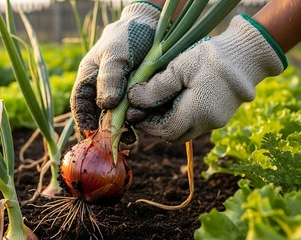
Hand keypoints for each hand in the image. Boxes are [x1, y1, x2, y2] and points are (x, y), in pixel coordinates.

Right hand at [70, 1, 160, 141]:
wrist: (153, 27)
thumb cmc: (127, 37)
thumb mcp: (115, 54)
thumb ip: (110, 78)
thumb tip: (106, 105)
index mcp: (90, 78)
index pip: (80, 103)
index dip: (83, 120)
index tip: (90, 133)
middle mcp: (103, 89)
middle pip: (98, 115)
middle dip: (104, 130)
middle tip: (112, 142)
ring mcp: (121, 94)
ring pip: (117, 117)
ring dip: (122, 129)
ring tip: (129, 138)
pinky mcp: (138, 97)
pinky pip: (134, 114)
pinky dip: (137, 123)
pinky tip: (142, 129)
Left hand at [126, 14, 286, 143]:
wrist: (247, 53)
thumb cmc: (211, 57)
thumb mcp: (179, 68)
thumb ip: (156, 88)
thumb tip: (134, 100)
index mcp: (197, 113)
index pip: (166, 131)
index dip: (148, 125)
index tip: (136, 111)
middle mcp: (208, 123)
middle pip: (175, 136)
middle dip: (156, 126)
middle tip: (144, 109)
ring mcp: (217, 121)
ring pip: (186, 131)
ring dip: (169, 122)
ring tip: (157, 102)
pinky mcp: (221, 115)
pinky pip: (196, 123)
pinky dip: (182, 117)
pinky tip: (174, 99)